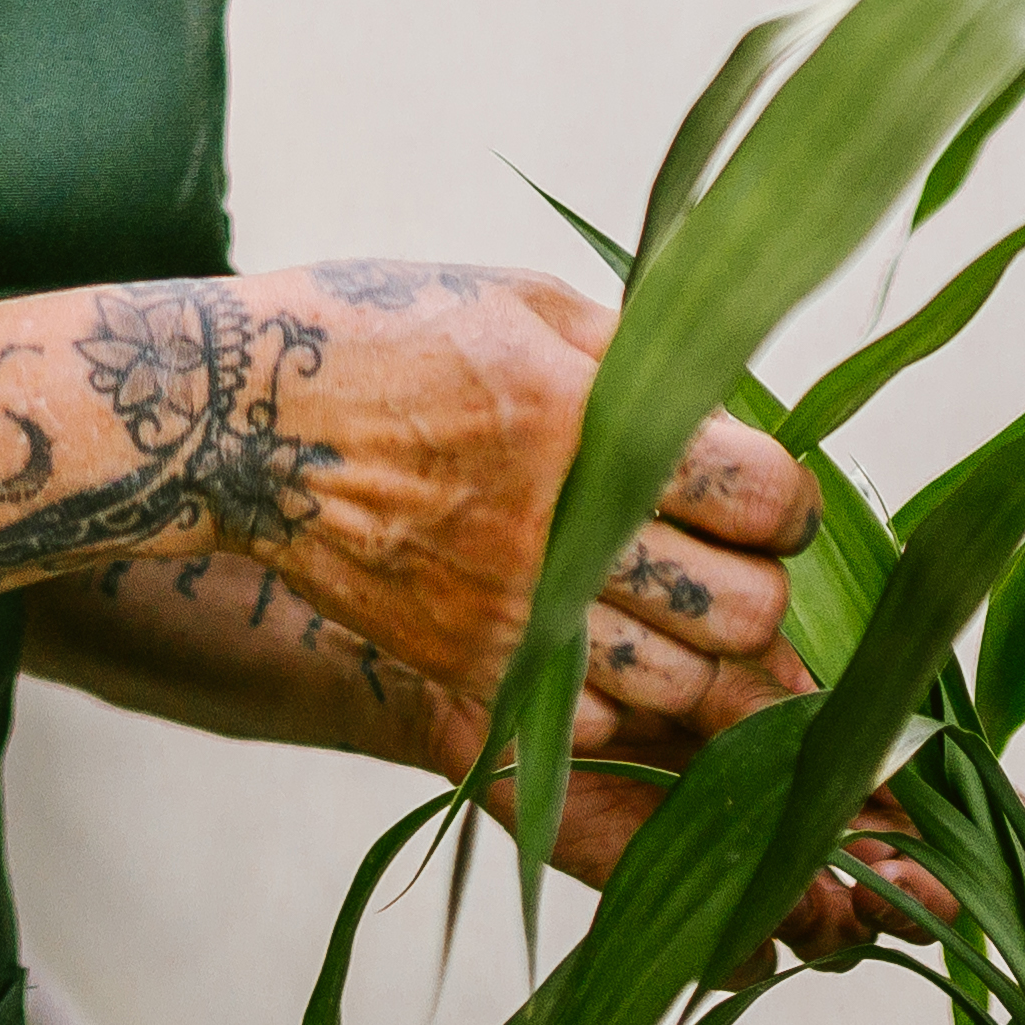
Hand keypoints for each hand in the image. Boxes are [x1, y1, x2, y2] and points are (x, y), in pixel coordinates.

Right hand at [233, 263, 816, 734]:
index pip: (767, 500)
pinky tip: (599, 648)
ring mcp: (513, 610)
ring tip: (676, 616)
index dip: (787, 504)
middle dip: (759, 589)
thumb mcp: (522, 302)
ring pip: (681, 689)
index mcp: (589, 417)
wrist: (237, 418)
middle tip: (731, 563)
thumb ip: (637, 353)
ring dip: (699, 658)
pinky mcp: (468, 666)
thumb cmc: (384, 333)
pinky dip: (619, 701)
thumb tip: (733, 404)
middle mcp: (561, 525)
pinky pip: (595, 722)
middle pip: (744, 614)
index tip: (768, 498)